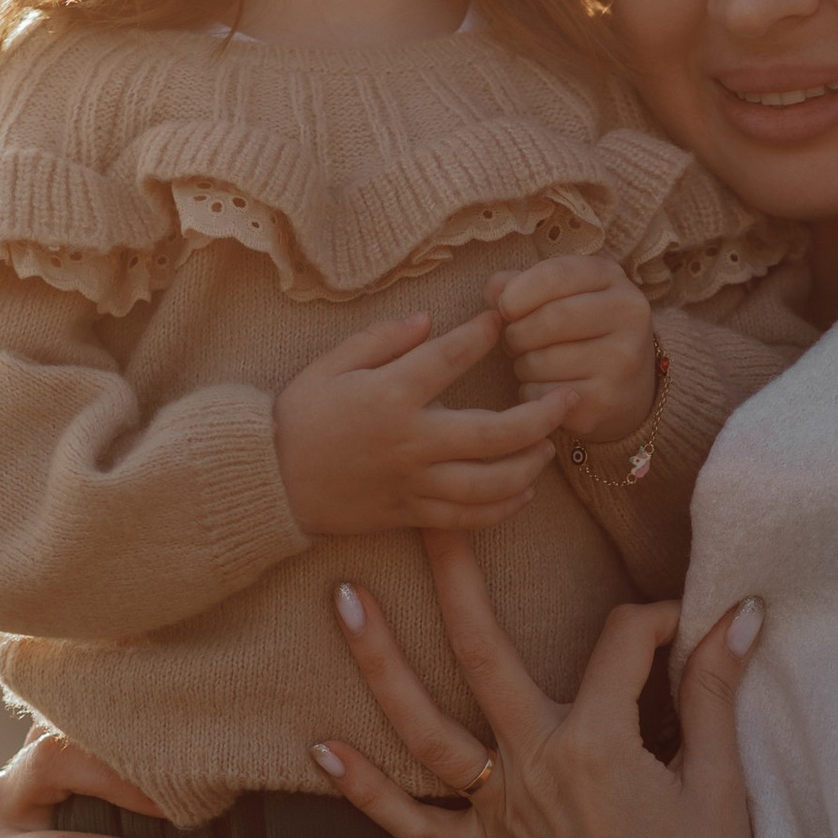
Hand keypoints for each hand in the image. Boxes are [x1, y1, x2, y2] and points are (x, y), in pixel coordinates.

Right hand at [273, 306, 559, 538]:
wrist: (267, 480)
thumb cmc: (298, 416)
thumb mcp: (332, 364)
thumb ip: (383, 339)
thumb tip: (429, 319)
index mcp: (390, 395)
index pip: (450, 359)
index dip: (482, 336)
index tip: (502, 321)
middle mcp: (409, 441)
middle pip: (493, 433)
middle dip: (541, 416)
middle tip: (569, 398)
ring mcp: (412, 483)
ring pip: (489, 482)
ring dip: (529, 465)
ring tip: (549, 446)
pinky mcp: (409, 514)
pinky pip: (466, 518)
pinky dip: (500, 508)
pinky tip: (522, 492)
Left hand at [312, 537, 757, 837]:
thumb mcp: (723, 782)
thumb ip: (715, 693)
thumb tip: (740, 615)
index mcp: (598, 745)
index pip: (620, 643)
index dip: (658, 620)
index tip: (688, 625)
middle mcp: (536, 770)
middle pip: (482, 654)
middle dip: (455, 576)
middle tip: (427, 512)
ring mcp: (505, 815)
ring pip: (426, 731)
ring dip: (380, 664)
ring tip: (342, 602)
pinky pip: (417, 826)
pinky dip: (366, 792)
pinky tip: (322, 750)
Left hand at [489, 255, 658, 449]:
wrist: (626, 386)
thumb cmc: (580, 330)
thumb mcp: (560, 294)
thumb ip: (522, 283)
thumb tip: (495, 290)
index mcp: (613, 278)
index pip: (554, 276)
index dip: (517, 292)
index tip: (505, 308)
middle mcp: (628, 316)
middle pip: (548, 319)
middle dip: (516, 333)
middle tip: (514, 341)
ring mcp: (621, 361)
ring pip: (541, 360)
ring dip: (522, 365)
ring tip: (533, 364)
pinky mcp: (606, 401)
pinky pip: (542, 395)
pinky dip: (530, 393)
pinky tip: (544, 388)